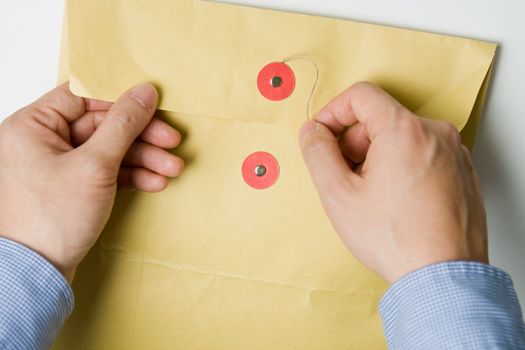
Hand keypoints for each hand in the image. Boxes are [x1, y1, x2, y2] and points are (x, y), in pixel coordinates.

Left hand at [0, 83, 182, 282]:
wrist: (37, 274)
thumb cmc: (53, 219)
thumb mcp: (96, 165)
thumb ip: (124, 124)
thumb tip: (145, 92)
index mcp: (32, 126)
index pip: (83, 97)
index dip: (121, 101)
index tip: (153, 106)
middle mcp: (41, 142)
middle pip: (102, 125)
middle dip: (142, 137)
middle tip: (172, 142)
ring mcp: (57, 166)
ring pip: (109, 150)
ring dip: (143, 159)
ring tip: (172, 169)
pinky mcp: (72, 188)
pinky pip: (106, 171)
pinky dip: (131, 175)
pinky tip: (154, 181)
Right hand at [299, 82, 487, 283]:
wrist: (443, 277)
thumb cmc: (394, 239)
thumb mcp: (339, 194)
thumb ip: (317, 152)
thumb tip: (312, 131)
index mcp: (405, 130)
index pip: (361, 95)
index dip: (333, 112)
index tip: (322, 136)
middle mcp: (436, 133)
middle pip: (381, 118)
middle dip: (354, 142)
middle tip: (346, 177)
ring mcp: (454, 153)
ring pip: (402, 137)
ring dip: (377, 157)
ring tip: (371, 195)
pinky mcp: (462, 172)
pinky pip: (422, 154)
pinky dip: (401, 167)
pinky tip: (394, 201)